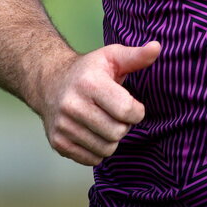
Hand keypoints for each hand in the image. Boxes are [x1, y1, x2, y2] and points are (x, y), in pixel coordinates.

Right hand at [37, 41, 160, 165]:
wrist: (49, 82)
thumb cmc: (88, 70)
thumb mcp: (112, 57)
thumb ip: (136, 56)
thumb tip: (157, 47)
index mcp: (89, 83)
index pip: (126, 110)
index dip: (137, 111)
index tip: (132, 105)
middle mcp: (72, 105)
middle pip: (117, 132)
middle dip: (124, 125)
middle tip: (117, 114)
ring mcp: (63, 125)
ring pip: (106, 149)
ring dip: (112, 139)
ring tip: (105, 122)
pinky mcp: (58, 142)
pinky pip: (91, 159)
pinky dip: (98, 150)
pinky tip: (93, 133)